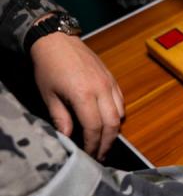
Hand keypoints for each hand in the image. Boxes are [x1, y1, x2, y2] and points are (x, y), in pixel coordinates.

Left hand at [31, 32, 123, 159]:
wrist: (57, 41)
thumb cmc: (49, 66)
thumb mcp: (48, 95)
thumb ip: (61, 118)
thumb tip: (68, 138)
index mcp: (83, 95)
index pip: (94, 128)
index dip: (92, 145)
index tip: (88, 154)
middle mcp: (101, 90)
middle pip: (112, 124)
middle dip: (107, 143)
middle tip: (100, 154)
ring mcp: (109, 83)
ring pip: (120, 114)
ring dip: (114, 131)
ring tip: (104, 141)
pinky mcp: (112, 79)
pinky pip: (121, 101)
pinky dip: (117, 115)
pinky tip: (108, 121)